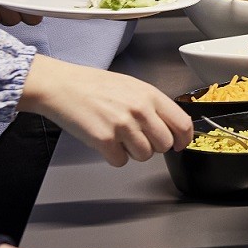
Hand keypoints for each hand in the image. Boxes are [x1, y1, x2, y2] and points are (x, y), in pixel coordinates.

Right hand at [17, 56, 192, 165]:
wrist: (63, 86)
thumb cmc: (96, 86)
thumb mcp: (134, 87)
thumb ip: (154, 105)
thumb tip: (172, 126)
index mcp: (151, 95)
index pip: (182, 123)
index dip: (184, 139)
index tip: (180, 145)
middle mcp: (140, 110)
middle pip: (165, 144)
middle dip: (155, 146)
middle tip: (140, 138)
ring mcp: (123, 126)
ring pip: (144, 155)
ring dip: (134, 152)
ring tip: (120, 137)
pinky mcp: (104, 140)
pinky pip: (120, 161)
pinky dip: (114, 156)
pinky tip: (106, 142)